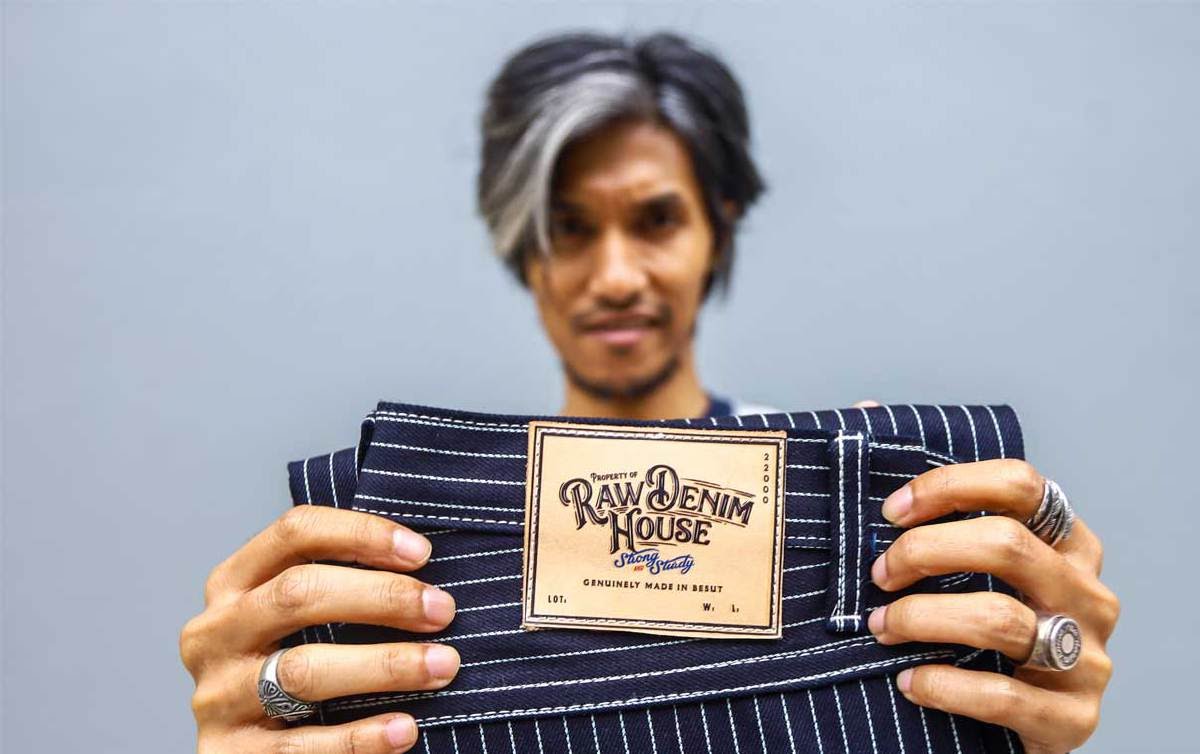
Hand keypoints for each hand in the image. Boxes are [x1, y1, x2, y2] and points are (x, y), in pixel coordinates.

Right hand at [180, 506, 459, 752]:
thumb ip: (336, 586)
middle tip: (442, 611)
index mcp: (233, 585)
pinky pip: (301, 747)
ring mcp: (216, 696)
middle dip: (382, 597)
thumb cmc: (285, 670)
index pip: (294, 533)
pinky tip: (404, 729)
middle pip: (298, 594)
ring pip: (304, 670)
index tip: (422, 553)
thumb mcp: (292, 618)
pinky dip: (360, 737)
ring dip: (385, 665)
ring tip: (443, 666)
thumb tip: (422, 563)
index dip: (361, 534)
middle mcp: (214, 633)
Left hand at [867, 459, 1118, 753]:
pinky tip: (907, 681)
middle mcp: (1087, 591)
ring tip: (879, 626)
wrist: (1016, 728)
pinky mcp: (1072, 719)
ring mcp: (1086, 656)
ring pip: (999, 617)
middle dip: (924, 553)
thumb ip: (928, 501)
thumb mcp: (966, 568)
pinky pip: (1002, 694)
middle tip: (878, 574)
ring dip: (921, 618)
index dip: (950, 486)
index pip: (1022, 484)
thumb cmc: (982, 630)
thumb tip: (866, 413)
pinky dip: (942, 685)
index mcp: (1067, 542)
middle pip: (1006, 544)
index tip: (891, 511)